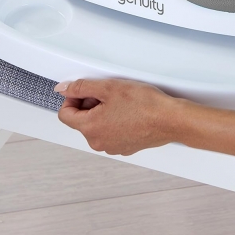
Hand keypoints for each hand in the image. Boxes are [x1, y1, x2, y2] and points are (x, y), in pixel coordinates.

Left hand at [55, 78, 182, 155]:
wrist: (170, 119)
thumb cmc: (144, 105)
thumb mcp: (108, 87)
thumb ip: (81, 87)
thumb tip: (64, 89)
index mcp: (90, 128)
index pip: (65, 114)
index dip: (73, 98)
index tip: (85, 91)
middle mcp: (98, 142)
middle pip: (82, 120)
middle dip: (90, 104)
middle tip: (109, 93)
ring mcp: (112, 147)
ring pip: (97, 126)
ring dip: (103, 112)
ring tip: (122, 102)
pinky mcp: (125, 147)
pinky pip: (111, 132)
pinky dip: (115, 121)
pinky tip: (129, 112)